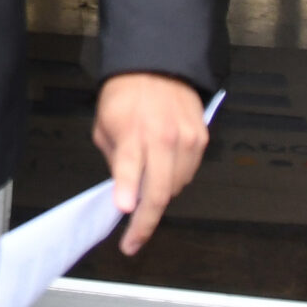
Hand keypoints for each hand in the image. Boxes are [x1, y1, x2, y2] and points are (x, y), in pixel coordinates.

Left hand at [94, 72, 208, 255]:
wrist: (156, 66)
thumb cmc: (125, 97)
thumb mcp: (105, 126)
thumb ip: (115, 161)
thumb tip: (123, 193)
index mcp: (133, 132)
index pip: (130, 168)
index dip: (128, 191)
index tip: (124, 210)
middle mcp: (162, 137)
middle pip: (160, 191)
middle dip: (145, 222)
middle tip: (133, 240)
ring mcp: (186, 139)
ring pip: (176, 187)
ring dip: (159, 197)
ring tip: (144, 191)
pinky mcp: (201, 139)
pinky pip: (189, 173)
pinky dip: (175, 180)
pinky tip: (162, 170)